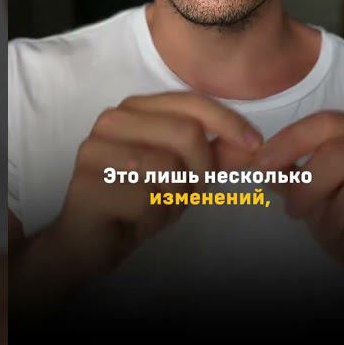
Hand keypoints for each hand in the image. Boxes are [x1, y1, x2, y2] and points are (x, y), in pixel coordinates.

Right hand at [21, 92, 261, 299]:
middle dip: (200, 170)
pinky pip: (146, 200)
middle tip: (186, 193)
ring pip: (167, 168)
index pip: (191, 102)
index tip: (255, 145)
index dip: (227, 122)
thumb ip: (216, 156)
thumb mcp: (183, 176)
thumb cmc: (137, 202)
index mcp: (135, 109)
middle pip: (185, 133)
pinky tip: (134, 221)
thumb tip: (253, 144)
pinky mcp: (87, 184)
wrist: (91, 242)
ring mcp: (95, 150)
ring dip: (173, 198)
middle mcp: (112, 120)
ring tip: (155, 207)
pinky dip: (152, 218)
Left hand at [255, 110, 343, 290]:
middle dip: (306, 185)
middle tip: (294, 209)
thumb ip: (299, 176)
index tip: (262, 164)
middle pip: (339, 153)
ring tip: (339, 238)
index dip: (290, 141)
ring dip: (333, 224)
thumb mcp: (330, 198)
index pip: (330, 123)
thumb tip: (253, 158)